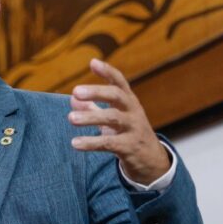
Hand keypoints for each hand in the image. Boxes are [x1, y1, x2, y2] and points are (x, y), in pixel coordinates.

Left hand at [68, 58, 170, 183]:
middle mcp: (133, 111)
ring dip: (90, 117)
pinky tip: (75, 143)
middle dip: (96, 92)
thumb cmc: (128, 134)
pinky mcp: (130, 147)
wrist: (151, 161)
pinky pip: (109, 143)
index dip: (107, 71)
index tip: (93, 62)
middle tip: (76, 92)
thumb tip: (72, 98)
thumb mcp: (113, 119)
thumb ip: (93, 108)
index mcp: (128, 101)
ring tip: (71, 118)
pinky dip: (91, 142)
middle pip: (116, 96)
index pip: (119, 82)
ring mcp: (133, 128)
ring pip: (112, 118)